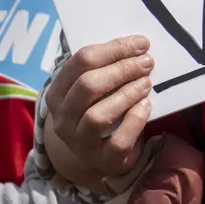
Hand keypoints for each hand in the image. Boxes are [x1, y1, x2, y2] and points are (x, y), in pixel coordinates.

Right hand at [42, 36, 153, 189]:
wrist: (105, 154)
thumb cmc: (103, 109)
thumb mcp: (96, 88)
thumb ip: (106, 67)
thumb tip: (137, 44)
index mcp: (58, 93)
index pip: (80, 62)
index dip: (113, 49)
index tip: (141, 43)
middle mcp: (63, 119)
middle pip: (88, 86)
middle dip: (121, 69)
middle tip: (147, 62)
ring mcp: (80, 142)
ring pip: (97, 116)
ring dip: (126, 94)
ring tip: (146, 83)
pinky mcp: (103, 159)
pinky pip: (118, 140)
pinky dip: (135, 120)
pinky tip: (146, 105)